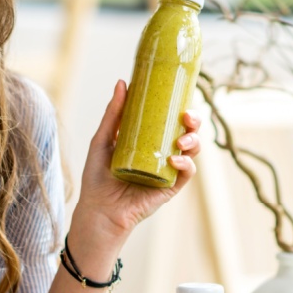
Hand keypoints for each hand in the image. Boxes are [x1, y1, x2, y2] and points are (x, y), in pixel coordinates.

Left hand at [74, 79, 201, 242]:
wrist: (98, 210)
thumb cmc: (97, 177)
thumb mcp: (102, 140)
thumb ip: (113, 114)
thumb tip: (122, 83)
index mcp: (149, 142)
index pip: (171, 121)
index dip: (181, 109)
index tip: (180, 98)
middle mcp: (162, 154)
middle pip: (188, 133)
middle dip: (194, 122)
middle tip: (186, 118)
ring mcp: (168, 171)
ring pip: (192, 152)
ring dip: (193, 142)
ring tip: (181, 141)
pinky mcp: (170, 188)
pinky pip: (187, 173)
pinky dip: (186, 164)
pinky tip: (175, 159)